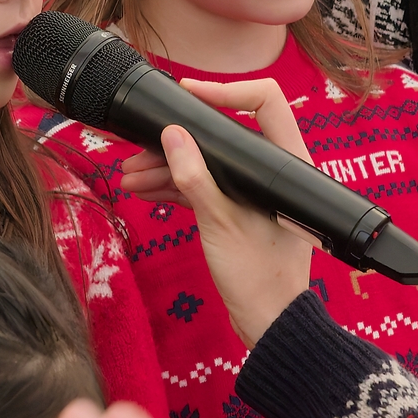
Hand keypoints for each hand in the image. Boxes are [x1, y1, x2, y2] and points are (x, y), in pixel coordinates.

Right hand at [117, 77, 315, 345]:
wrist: (268, 325)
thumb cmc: (259, 277)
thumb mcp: (220, 223)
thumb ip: (194, 177)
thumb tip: (172, 134)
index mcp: (287, 166)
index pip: (264, 103)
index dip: (226, 91)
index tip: (188, 95)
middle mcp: (274, 174)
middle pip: (226, 135)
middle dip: (180, 140)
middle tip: (141, 147)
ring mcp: (254, 193)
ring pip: (210, 164)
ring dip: (169, 167)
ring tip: (130, 175)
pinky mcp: (239, 212)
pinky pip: (205, 188)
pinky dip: (176, 188)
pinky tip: (144, 189)